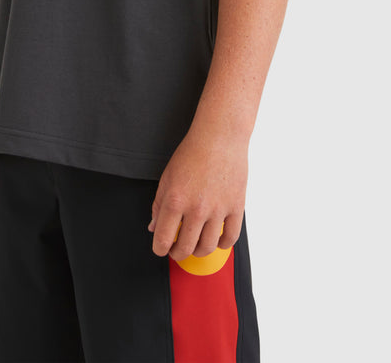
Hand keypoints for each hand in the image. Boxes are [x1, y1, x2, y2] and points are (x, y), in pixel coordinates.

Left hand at [148, 129, 247, 260]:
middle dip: (177, 254)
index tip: (161, 248)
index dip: (159, 248)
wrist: (220, 136)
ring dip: (198, 251)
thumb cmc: (193, 152)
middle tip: (176, 250)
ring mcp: (218, 210)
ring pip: (207, 247)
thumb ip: (158, 204)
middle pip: (185, 248)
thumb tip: (154, 227)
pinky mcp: (236, 207)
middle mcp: (196, 208)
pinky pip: (230, 237)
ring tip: (195, 245)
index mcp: (175, 200)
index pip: (162, 239)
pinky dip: (222, 245)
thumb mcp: (167, 176)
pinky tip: (216, 240)